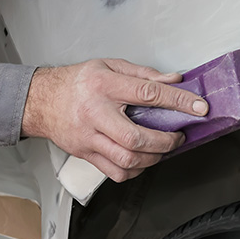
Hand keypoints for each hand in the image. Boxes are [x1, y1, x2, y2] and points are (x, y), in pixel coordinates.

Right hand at [22, 59, 208, 181]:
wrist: (41, 101)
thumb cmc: (76, 82)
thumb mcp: (109, 66)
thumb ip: (144, 74)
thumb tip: (174, 80)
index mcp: (104, 86)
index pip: (148, 94)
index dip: (178, 102)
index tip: (198, 107)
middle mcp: (96, 113)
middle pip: (136, 138)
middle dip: (165, 142)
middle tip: (177, 137)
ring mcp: (89, 137)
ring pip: (127, 160)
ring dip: (153, 158)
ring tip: (162, 149)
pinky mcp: (86, 154)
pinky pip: (115, 172)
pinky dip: (135, 170)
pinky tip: (142, 160)